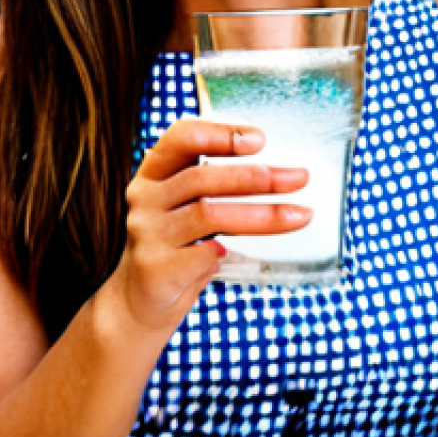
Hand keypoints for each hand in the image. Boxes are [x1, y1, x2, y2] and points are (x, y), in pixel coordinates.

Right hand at [106, 120, 309, 333]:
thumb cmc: (175, 246)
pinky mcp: (156, 268)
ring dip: (261, 214)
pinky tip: (237, 254)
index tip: (260, 139)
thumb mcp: (184, 206)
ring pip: (209, 213)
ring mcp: (148, 232)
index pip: (182, 137)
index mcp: (154, 173)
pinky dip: (227, 252)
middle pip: (203, 176)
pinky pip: (203, 254)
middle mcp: (145, 197)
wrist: (137, 303)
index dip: (220, 133)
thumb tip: (276, 172)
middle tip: (298, 178)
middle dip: (257, 176)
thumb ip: (212, 185)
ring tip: (299, 214)